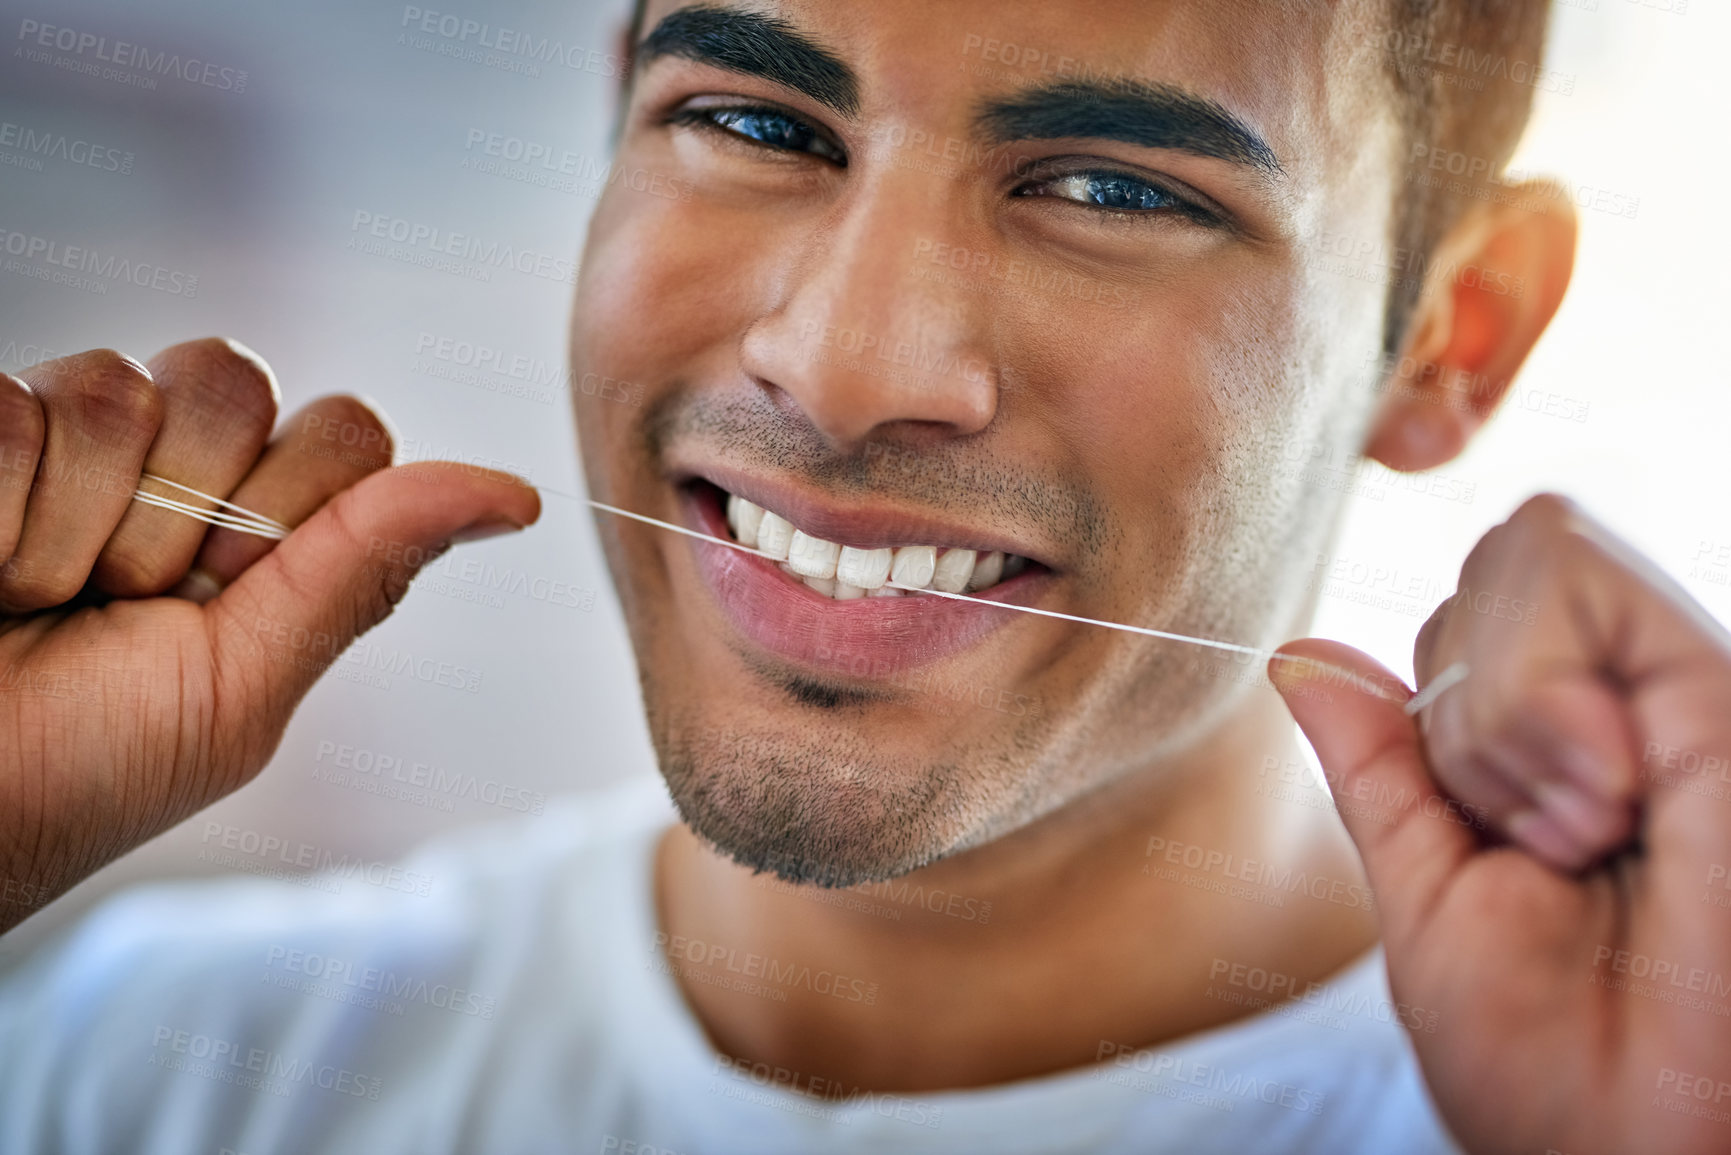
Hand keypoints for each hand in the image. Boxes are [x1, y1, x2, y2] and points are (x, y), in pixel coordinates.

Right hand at [0, 341, 538, 932]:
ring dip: (74, 525)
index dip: (296, 500)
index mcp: (260, 531)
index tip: (230, 591)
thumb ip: (363, 563)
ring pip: (116, 385)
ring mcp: (64, 438)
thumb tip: (522, 496)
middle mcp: (169, 466)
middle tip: (123, 601)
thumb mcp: (245, 682)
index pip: (344, 430)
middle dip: (182, 511)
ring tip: (35, 598)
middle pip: (236, 378)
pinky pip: (11, 404)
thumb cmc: (87, 771)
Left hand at [1271, 494, 1730, 1154]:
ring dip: (1501, 712)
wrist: (1648, 1143)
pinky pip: (1575, 567)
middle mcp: (1631, 699)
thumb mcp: (1429, 893)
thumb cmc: (1549, 1058)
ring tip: (1586, 832)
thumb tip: (1301, 655)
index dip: (1440, 712)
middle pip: (1489, 566)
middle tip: (1543, 843)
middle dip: (1465, 710)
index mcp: (1566, 746)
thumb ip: (1379, 767)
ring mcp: (1676, 682)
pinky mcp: (1718, 681)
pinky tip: (1603, 802)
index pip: (1464, 617)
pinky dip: (1535, 691)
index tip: (1495, 841)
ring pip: (1526, 545)